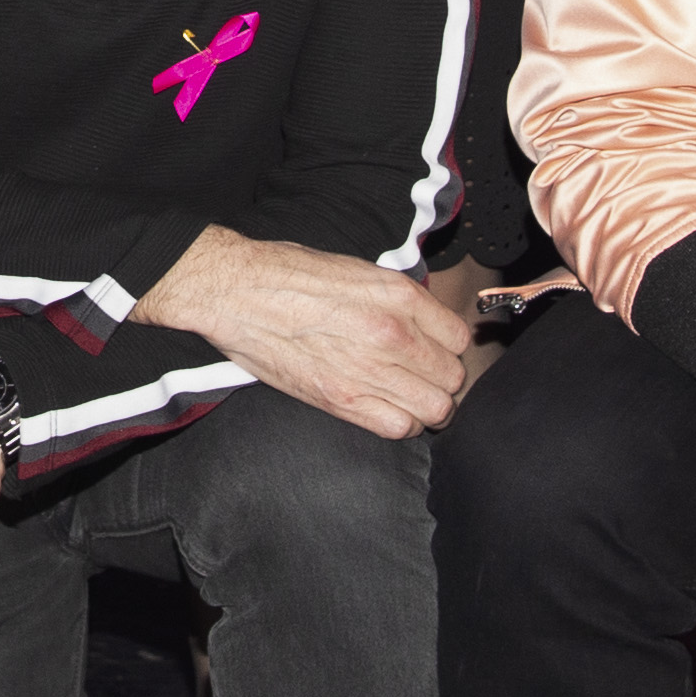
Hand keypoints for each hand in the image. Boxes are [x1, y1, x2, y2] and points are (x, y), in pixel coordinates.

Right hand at [141, 227, 481, 438]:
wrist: (235, 292)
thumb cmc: (290, 274)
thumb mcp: (357, 269)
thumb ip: (398, 298)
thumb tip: (425, 321)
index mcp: (398, 294)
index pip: (459, 337)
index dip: (448, 346)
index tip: (434, 348)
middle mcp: (392, 333)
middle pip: (453, 377)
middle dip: (443, 379)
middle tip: (423, 377)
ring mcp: (368, 370)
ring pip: (436, 409)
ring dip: (428, 406)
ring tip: (409, 397)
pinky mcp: (341, 400)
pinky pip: (399, 428)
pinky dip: (402, 423)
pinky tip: (388, 409)